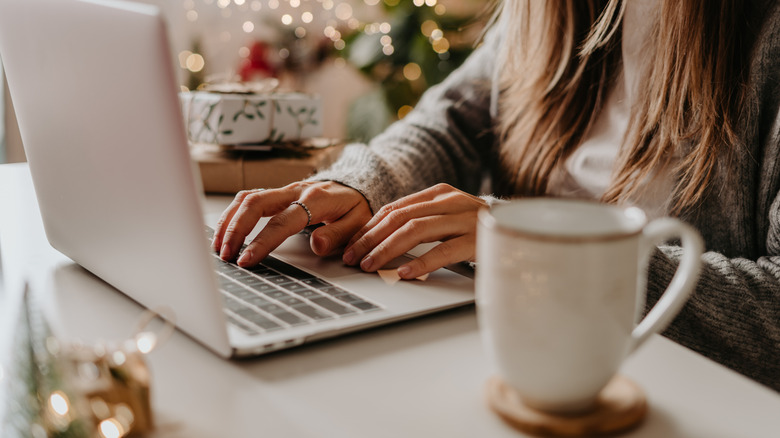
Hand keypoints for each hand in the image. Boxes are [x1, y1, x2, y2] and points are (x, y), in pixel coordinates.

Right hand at [212, 181, 371, 266]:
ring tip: (218, 247)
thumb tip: (316, 245)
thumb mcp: (358, 222)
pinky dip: (231, 214)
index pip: (282, 221)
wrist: (355, 185)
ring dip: (228, 221)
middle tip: (225, 254)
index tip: (247, 260)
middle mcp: (295, 191)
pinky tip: (223, 232)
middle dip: (235, 229)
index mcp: (316, 199)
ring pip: (246, 198)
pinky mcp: (276, 193)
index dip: (262, 241)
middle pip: (255, 202)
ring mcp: (283, 190)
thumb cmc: (355, 207)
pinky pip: (247, 198)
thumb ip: (338, 234)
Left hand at [342, 183, 486, 278]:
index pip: (394, 208)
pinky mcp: (478, 240)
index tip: (350, 246)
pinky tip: (406, 274)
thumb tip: (378, 238)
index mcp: (439, 193)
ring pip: (416, 230)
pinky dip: (422, 263)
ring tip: (371, 266)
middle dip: (370, 239)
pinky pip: (444, 251)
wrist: (523, 228)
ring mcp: (465, 219)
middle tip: (353, 258)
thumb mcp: (446, 217)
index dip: (368, 228)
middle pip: (399, 218)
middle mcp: (450, 201)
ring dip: (387, 250)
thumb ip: (419, 220)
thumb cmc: (478, 228)